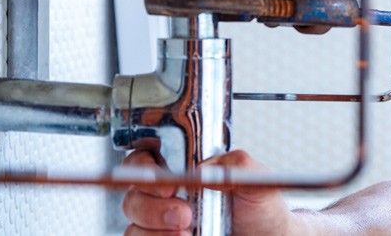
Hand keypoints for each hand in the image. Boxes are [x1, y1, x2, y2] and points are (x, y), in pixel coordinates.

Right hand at [121, 149, 301, 235]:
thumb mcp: (255, 180)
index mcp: (180, 172)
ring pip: (133, 227)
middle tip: (184, 215)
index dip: (143, 169)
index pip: (142, 162)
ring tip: (188, 233)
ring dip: (155, 232)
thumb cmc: (258, 207)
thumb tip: (206, 169)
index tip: (167, 185)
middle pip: (132, 197)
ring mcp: (160, 225)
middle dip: (153, 208)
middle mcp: (164, 198)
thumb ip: (236, 164)